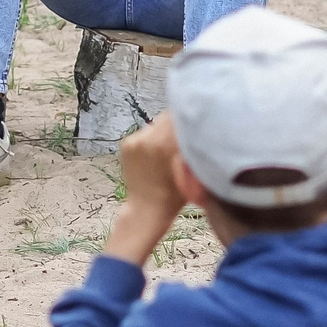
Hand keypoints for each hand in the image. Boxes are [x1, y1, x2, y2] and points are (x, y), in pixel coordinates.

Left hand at [105, 112, 189, 264]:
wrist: (146, 210)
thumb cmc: (175, 196)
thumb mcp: (192, 170)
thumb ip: (194, 146)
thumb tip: (200, 128)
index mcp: (165, 144)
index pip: (181, 116)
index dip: (191, 119)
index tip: (200, 124)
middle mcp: (147, 137)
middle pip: (168, 117)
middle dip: (179, 124)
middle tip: (188, 135)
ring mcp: (134, 140)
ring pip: (157, 124)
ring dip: (166, 131)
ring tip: (170, 147)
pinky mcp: (126, 143)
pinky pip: (146, 133)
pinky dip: (153, 138)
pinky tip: (156, 154)